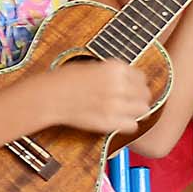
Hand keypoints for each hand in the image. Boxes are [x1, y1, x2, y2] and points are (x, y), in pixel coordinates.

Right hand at [41, 55, 155, 134]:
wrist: (48, 97)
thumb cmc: (62, 80)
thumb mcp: (89, 66)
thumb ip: (111, 73)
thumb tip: (127, 79)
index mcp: (114, 69)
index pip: (140, 76)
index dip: (137, 82)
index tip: (132, 86)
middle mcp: (118, 86)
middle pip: (145, 93)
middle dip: (139, 97)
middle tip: (131, 100)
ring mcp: (114, 105)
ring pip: (143, 110)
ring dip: (136, 110)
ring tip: (126, 110)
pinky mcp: (109, 122)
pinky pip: (132, 125)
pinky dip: (128, 124)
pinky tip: (119, 120)